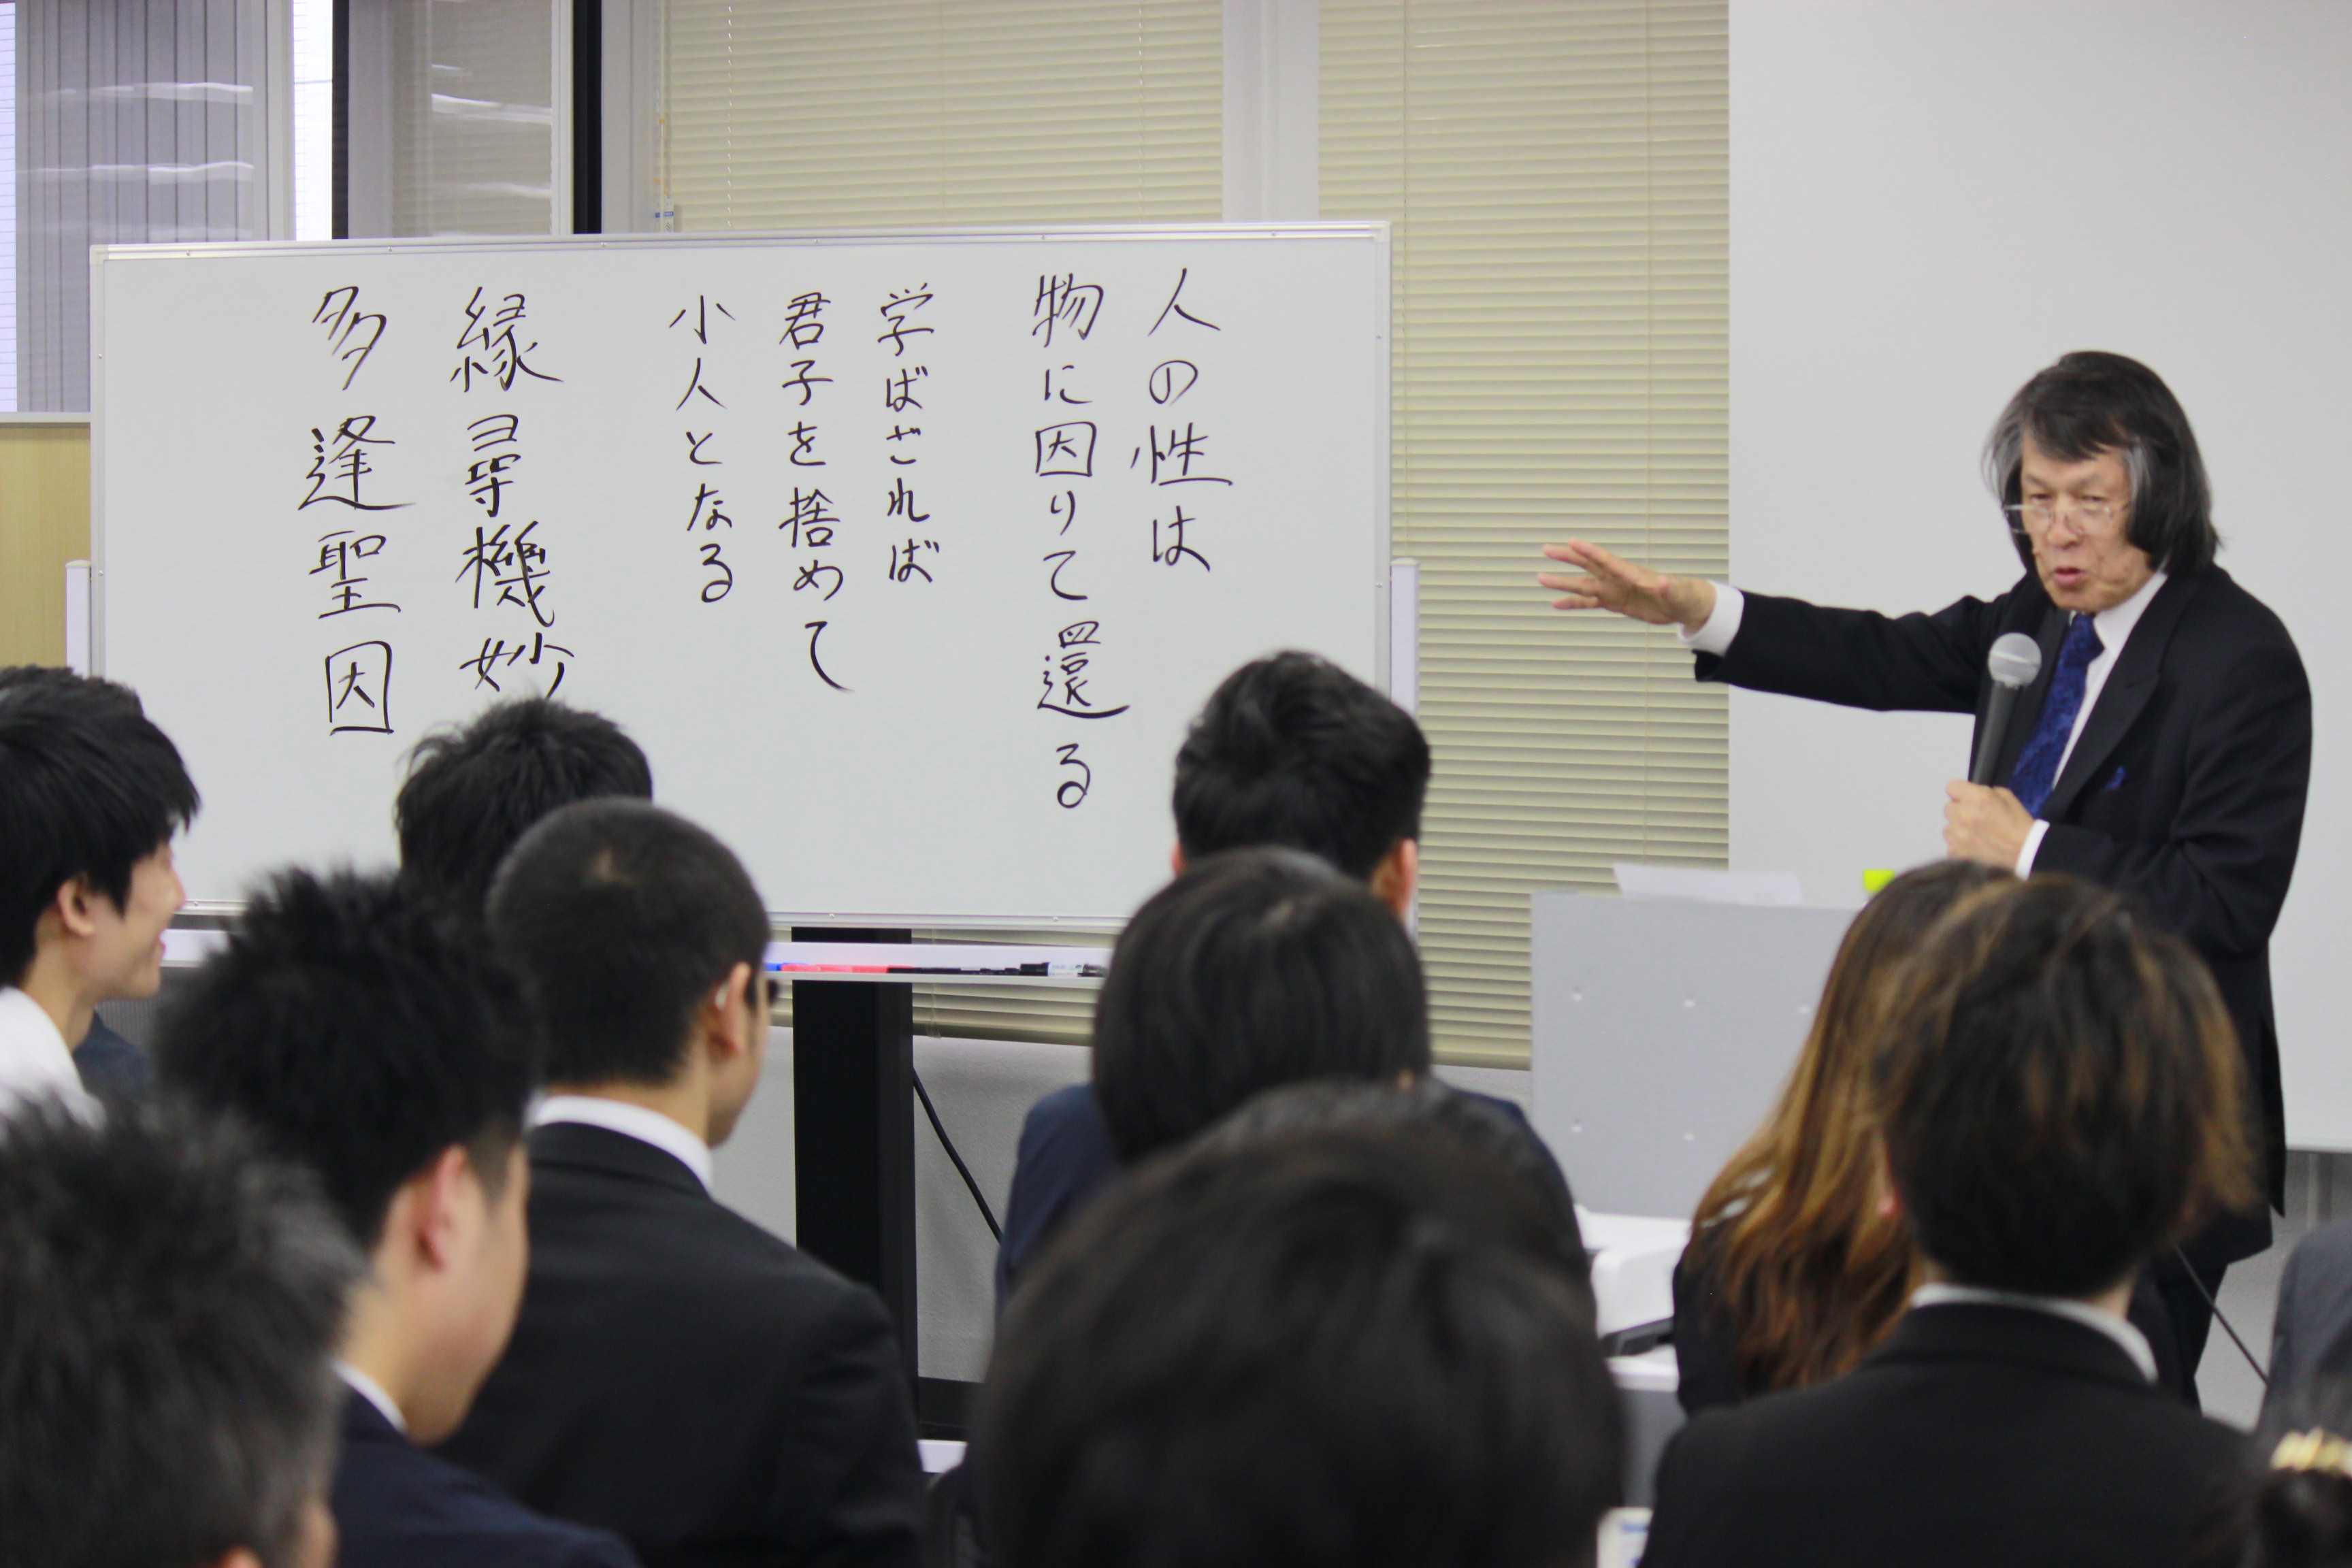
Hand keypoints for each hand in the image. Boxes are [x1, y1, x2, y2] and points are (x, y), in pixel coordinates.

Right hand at [1538, 540, 1715, 632]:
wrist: (1683, 605)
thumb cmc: (1682, 595)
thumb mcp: (1676, 592)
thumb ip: (1666, 587)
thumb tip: (1660, 583)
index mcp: (1631, 573)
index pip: (1607, 560)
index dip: (1590, 551)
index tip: (1572, 542)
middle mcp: (1618, 579)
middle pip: (1588, 566)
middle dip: (1568, 558)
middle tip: (1547, 549)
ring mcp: (1614, 590)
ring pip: (1583, 585)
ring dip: (1563, 583)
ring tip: (1541, 578)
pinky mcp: (1614, 602)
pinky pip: (1589, 603)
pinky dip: (1572, 603)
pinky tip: (1556, 603)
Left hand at [1944, 782, 2032, 868]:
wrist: (2026, 852)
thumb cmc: (2018, 823)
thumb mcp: (2006, 796)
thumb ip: (1984, 792)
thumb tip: (1970, 794)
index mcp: (1976, 798)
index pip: (1951, 787)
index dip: (1960, 792)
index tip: (1967, 798)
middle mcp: (1963, 814)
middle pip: (1949, 808)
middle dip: (1960, 811)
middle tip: (1976, 818)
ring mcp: (1958, 835)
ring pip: (1948, 828)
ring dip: (1959, 829)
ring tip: (1976, 835)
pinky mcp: (1956, 852)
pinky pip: (1951, 845)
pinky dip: (1960, 846)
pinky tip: (1974, 847)